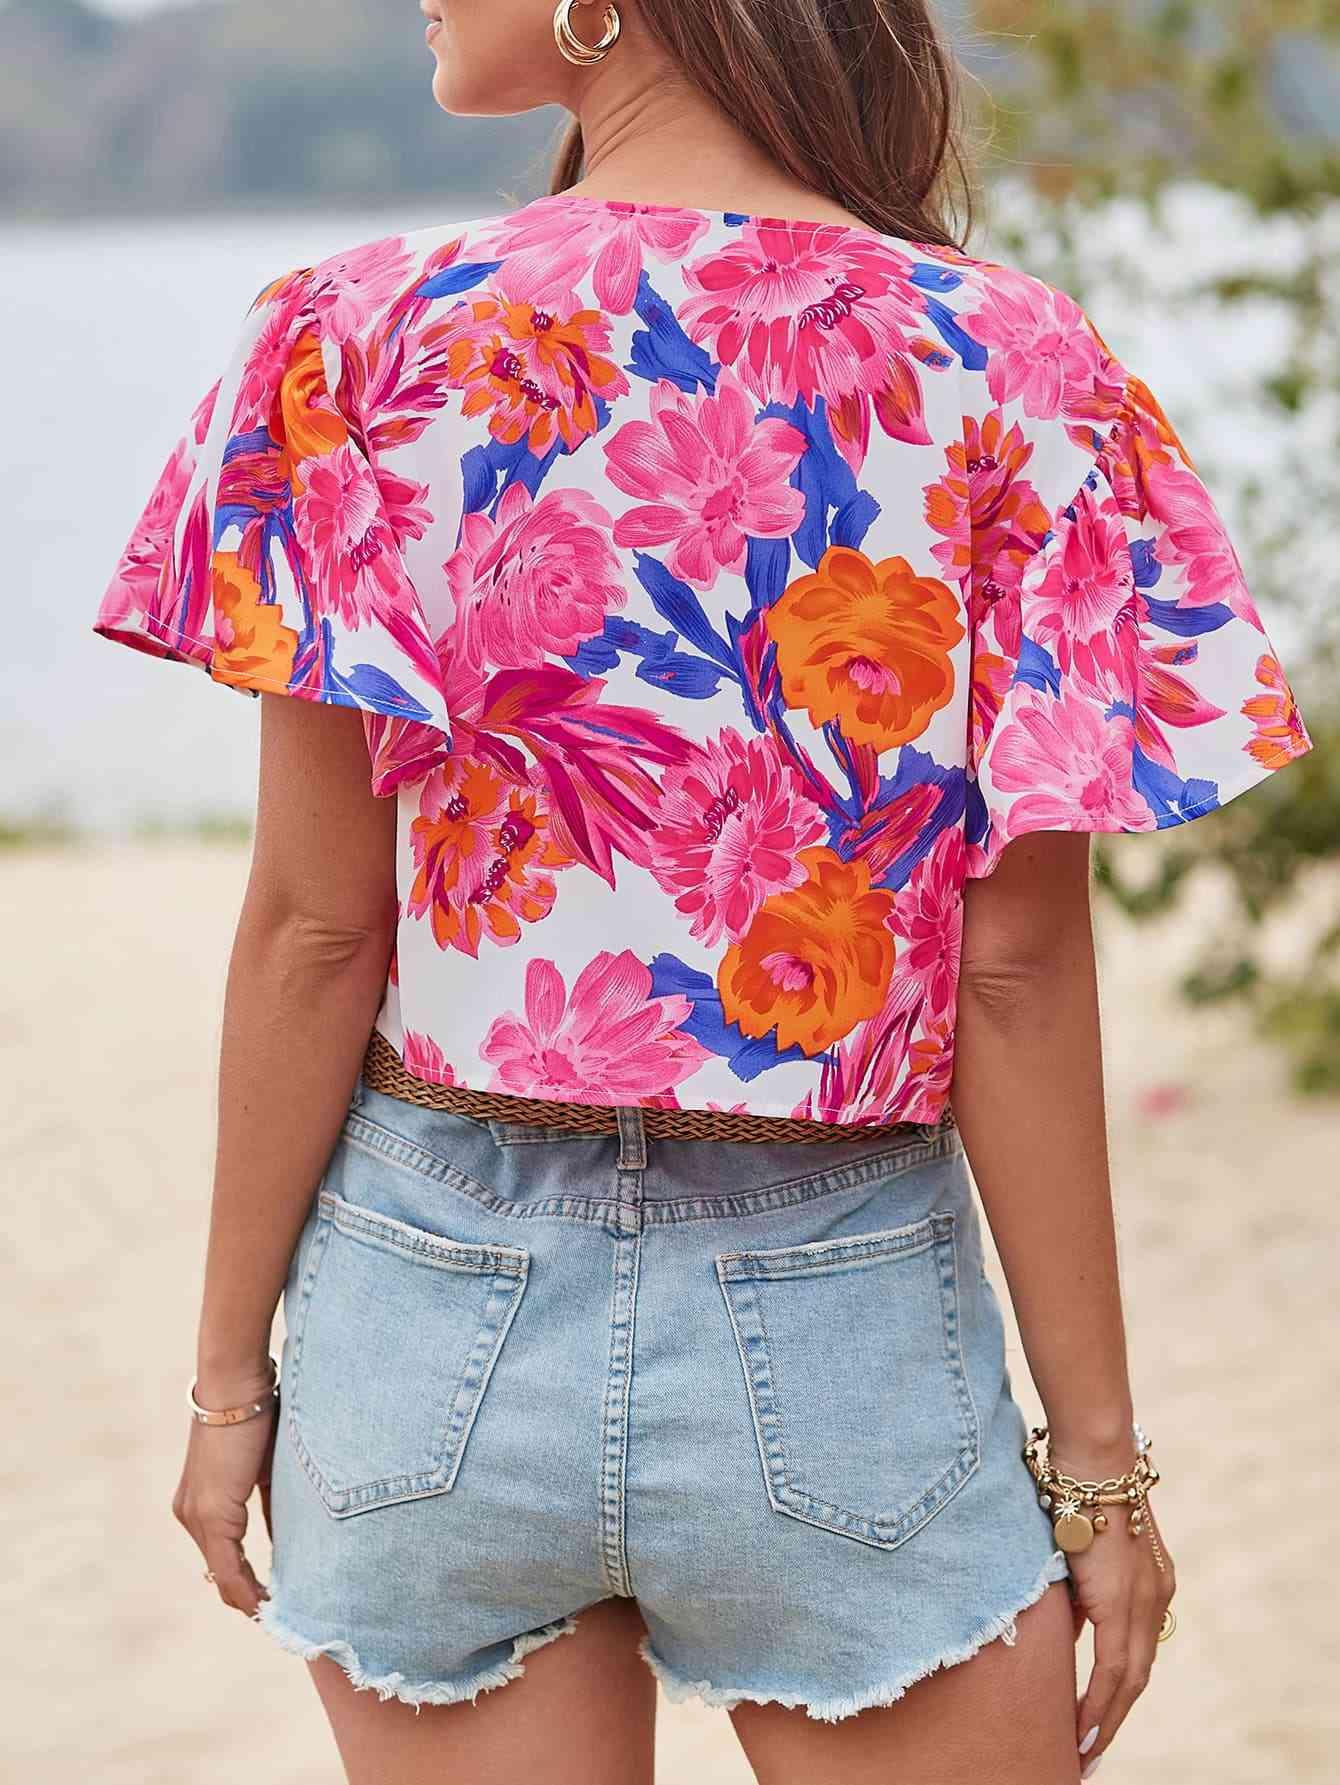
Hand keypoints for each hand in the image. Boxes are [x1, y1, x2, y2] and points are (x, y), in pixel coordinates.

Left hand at [173, 1369, 277, 1616]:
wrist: (237, 1389)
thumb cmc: (258, 1417)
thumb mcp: (267, 1470)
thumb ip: (270, 1507)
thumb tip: (290, 1540)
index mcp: (201, 1505)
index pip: (222, 1559)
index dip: (246, 1583)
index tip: (275, 1599)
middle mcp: (191, 1516)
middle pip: (221, 1575)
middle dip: (250, 1597)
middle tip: (282, 1615)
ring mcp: (197, 1518)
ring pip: (223, 1576)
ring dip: (250, 1598)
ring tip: (277, 1616)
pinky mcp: (210, 1516)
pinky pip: (228, 1567)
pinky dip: (247, 1589)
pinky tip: (266, 1603)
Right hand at [1066, 1487, 1175, 1775]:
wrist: (1092, 1459)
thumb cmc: (1077, 1487)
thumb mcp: (1080, 1547)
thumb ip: (1081, 1588)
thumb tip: (1070, 1626)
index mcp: (1150, 1580)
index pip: (1137, 1648)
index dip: (1119, 1687)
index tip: (1101, 1716)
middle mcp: (1156, 1596)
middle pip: (1139, 1675)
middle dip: (1114, 1716)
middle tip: (1091, 1749)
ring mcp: (1143, 1602)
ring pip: (1131, 1680)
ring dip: (1106, 1719)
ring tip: (1084, 1750)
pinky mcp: (1121, 1604)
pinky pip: (1113, 1670)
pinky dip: (1099, 1703)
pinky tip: (1085, 1728)